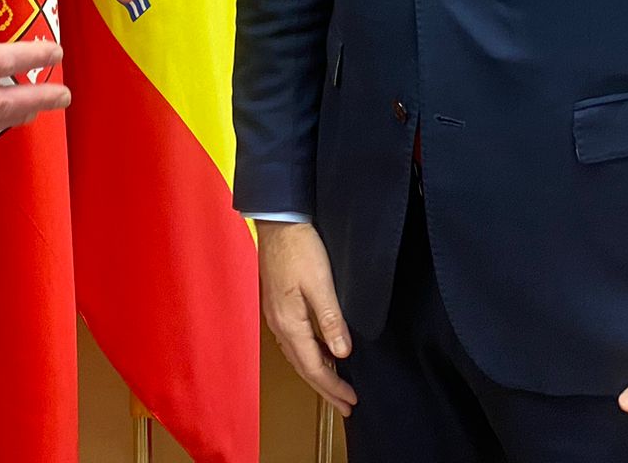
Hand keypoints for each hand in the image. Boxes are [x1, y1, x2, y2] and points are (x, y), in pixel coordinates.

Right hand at [257, 220, 357, 415]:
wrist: (277, 220)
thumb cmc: (300, 248)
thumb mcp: (320, 283)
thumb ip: (331, 319)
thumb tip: (341, 354)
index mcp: (289, 323)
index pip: (313, 366)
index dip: (333, 386)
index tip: (352, 401)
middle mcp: (279, 325)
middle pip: (303, 366)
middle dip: (325, 388)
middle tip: (346, 406)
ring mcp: (276, 316)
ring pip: (298, 356)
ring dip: (317, 374)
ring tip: (336, 387)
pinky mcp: (278, 305)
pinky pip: (294, 342)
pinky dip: (309, 356)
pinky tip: (320, 354)